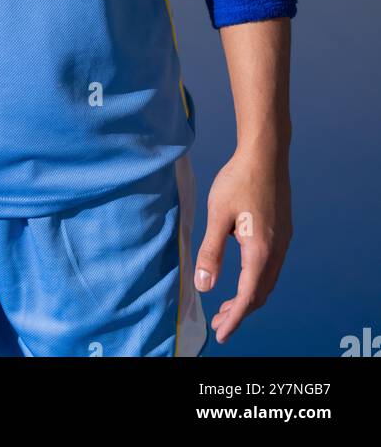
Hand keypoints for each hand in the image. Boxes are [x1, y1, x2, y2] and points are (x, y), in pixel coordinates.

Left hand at [194, 145, 291, 343]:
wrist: (265, 153)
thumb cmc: (238, 180)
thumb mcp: (217, 215)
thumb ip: (210, 251)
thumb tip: (204, 286)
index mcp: (260, 250)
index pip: (248, 297)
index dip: (234, 318)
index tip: (221, 334)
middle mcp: (277, 250)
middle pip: (261, 293)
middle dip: (241, 312)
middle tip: (220, 323)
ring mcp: (283, 241)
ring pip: (268, 281)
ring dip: (250, 296)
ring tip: (229, 304)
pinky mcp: (283, 232)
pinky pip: (272, 267)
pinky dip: (257, 280)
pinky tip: (243, 275)